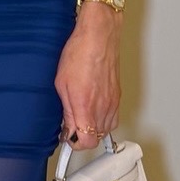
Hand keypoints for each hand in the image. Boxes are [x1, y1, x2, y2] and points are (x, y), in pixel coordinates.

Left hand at [55, 2, 120, 148]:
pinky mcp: (117, 95)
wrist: (98, 36)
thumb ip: (67, 110)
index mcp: (86, 106)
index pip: (86, 141)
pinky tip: (93, 110)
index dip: (75, 145)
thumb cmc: (79, 53)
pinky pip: (113, 117)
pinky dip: (103, 119)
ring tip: (82, 118)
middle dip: (83, 136)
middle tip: (71, 127)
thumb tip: (67, 127)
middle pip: (97, 138)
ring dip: (94, 128)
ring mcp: (112, 102)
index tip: (67, 137)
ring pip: (106, 129)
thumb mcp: (62, 84)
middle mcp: (102, 107)